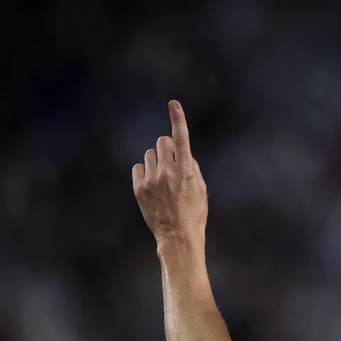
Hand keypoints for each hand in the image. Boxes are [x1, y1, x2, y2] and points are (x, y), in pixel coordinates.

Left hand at [133, 100, 207, 241]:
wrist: (178, 236)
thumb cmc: (194, 212)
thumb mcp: (201, 188)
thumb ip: (192, 166)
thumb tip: (182, 152)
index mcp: (186, 170)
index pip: (181, 138)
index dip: (178, 119)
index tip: (173, 104)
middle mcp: (168, 171)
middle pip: (161, 141)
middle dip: (167, 148)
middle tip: (172, 163)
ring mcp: (152, 179)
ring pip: (150, 154)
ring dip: (156, 161)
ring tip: (163, 180)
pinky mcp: (139, 188)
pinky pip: (139, 167)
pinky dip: (145, 172)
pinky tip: (152, 186)